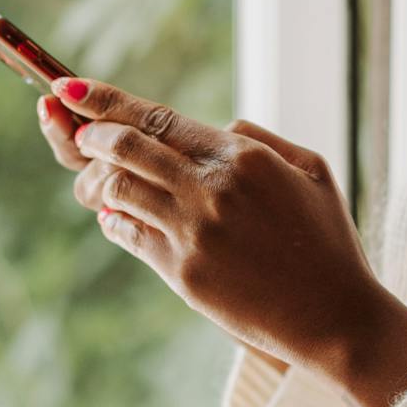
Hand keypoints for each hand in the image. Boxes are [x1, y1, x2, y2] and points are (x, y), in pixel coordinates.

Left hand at [35, 77, 383, 376]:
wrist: (335, 317)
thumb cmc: (327, 243)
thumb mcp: (311, 171)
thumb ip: (258, 139)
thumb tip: (212, 126)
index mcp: (243, 157)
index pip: (157, 117)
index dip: (106, 100)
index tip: (72, 89)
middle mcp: (211, 189)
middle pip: (125, 147)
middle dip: (90, 135)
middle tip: (79, 134)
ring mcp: (193, 232)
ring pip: (118, 190)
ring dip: (96, 181)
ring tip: (95, 182)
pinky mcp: (182, 273)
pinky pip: (129, 235)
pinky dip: (114, 221)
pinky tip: (116, 218)